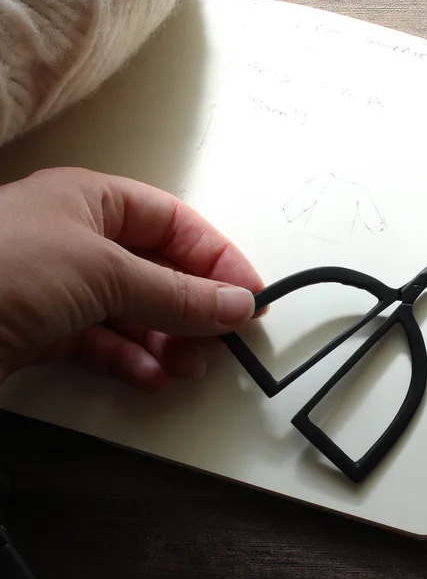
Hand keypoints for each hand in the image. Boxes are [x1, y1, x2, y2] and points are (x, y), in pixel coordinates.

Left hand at [0, 167, 263, 391]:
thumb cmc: (3, 270)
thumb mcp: (103, 272)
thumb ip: (177, 292)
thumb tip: (238, 303)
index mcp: (91, 201)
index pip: (174, 224)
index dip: (217, 258)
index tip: (250, 297)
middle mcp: (76, 239)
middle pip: (157, 271)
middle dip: (192, 308)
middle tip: (220, 341)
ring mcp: (57, 287)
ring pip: (133, 312)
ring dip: (166, 341)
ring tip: (188, 367)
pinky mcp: (40, 332)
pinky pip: (101, 344)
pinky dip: (129, 362)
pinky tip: (150, 377)